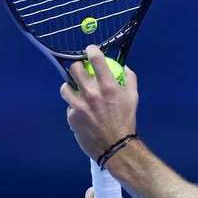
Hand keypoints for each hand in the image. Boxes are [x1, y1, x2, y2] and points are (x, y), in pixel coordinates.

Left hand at [60, 45, 138, 159]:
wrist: (115, 146)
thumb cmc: (126, 120)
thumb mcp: (133, 97)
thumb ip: (129, 78)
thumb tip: (123, 65)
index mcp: (108, 86)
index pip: (95, 59)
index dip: (91, 50)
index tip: (90, 50)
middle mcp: (92, 93)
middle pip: (74, 69)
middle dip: (77, 67)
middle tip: (81, 71)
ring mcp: (79, 105)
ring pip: (65, 86)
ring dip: (71, 87)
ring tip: (77, 91)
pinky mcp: (71, 116)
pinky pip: (69, 105)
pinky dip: (74, 106)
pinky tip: (82, 111)